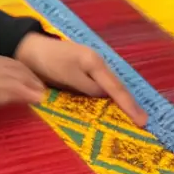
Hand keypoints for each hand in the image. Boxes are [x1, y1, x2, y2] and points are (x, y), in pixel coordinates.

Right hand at [0, 55, 45, 135]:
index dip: (17, 69)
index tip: (31, 78)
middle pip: (8, 67)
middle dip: (28, 75)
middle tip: (44, 86)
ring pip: (9, 77)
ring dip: (29, 84)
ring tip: (45, 93)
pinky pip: (1, 92)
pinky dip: (21, 93)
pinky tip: (33, 98)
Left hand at [15, 33, 145, 126]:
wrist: (30, 50)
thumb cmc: (48, 61)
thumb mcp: (68, 75)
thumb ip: (87, 87)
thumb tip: (104, 95)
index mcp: (96, 63)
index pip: (116, 88)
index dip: (129, 105)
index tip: (142, 120)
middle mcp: (98, 66)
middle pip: (117, 88)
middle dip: (130, 105)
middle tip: (143, 123)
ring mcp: (91, 70)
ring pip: (109, 90)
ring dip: (120, 104)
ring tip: (134, 120)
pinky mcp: (83, 76)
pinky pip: (99, 90)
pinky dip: (108, 101)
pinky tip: (113, 111)